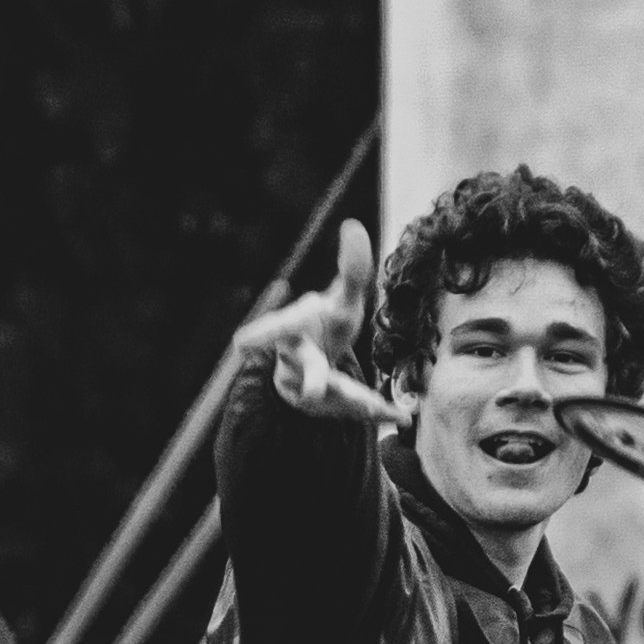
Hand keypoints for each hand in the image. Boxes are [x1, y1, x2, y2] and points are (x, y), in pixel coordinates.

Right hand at [235, 217, 402, 426]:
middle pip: (306, 370)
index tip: (241, 344)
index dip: (259, 337)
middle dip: (310, 381)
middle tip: (310, 392)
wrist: (313, 376)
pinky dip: (378, 413)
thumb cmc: (326, 329)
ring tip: (380, 408)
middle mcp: (296, 364)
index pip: (276, 330)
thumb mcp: (342, 301)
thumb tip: (353, 225)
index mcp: (292, 332)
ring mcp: (309, 392)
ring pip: (335, 398)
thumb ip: (350, 269)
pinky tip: (402, 418)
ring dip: (355, 401)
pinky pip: (354, 412)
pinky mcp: (329, 410)